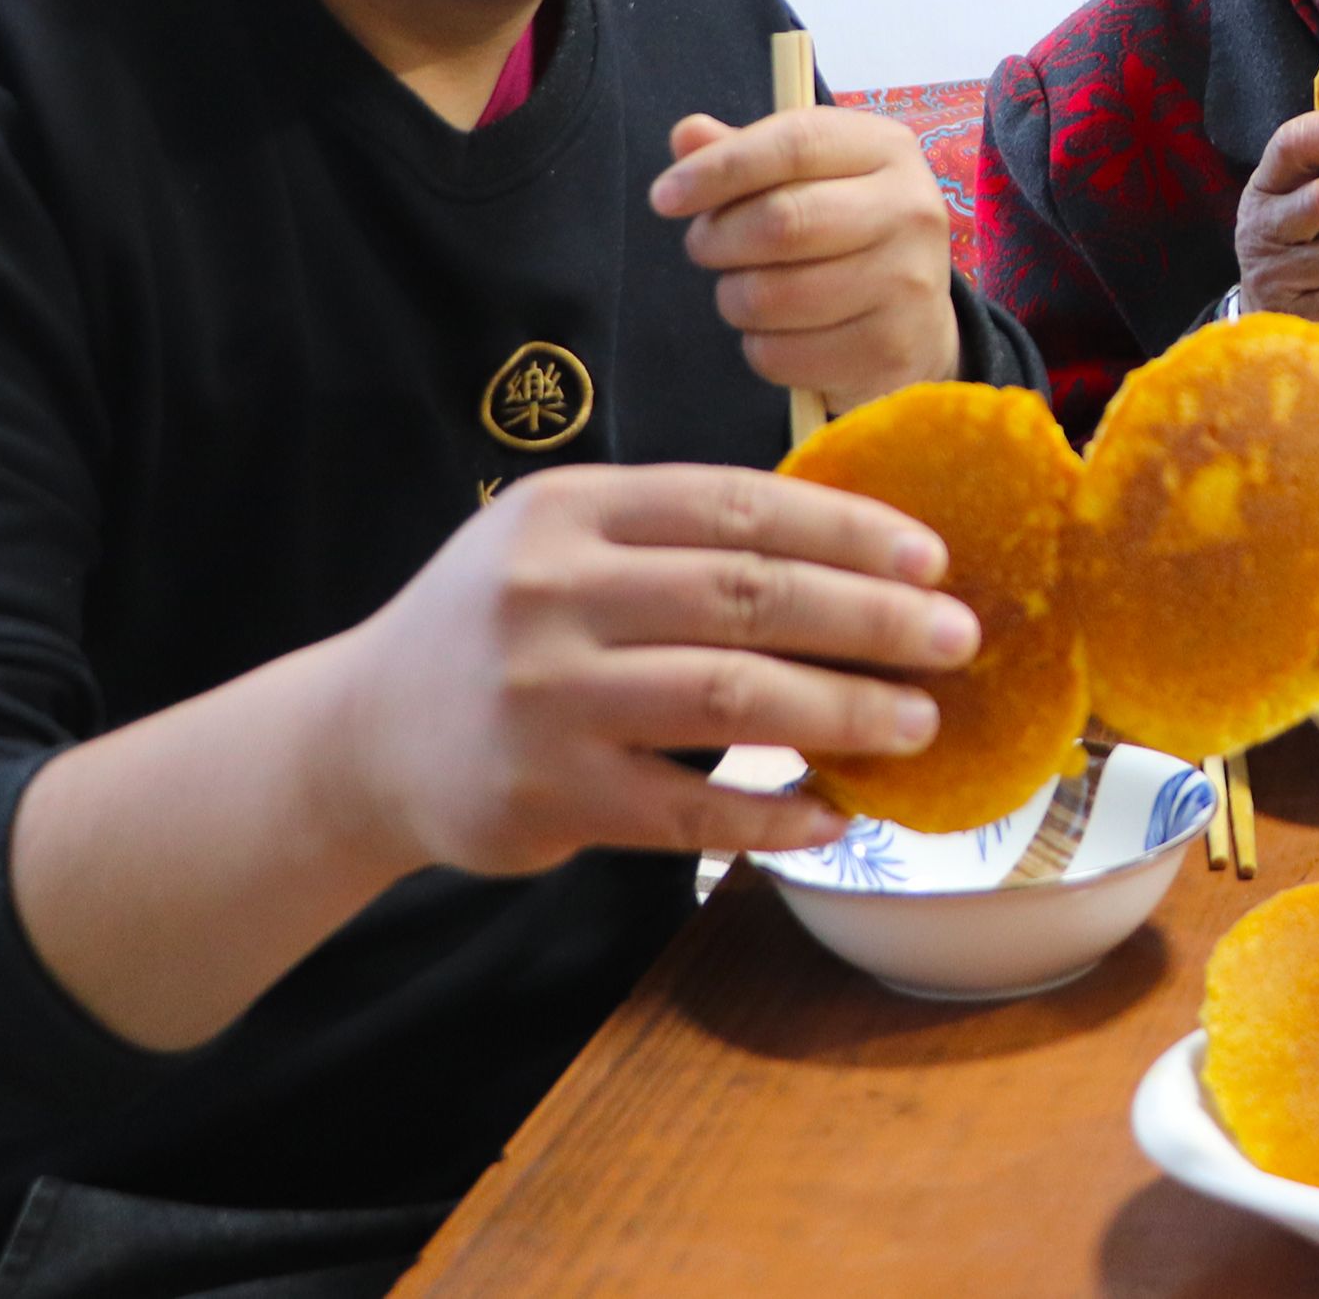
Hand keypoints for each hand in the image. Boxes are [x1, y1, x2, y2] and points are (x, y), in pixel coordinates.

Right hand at [331, 464, 978, 874]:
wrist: (361, 737)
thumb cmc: (502, 628)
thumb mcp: (563, 544)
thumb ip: (679, 537)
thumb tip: (854, 547)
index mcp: (572, 512)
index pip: (737, 506)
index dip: (847, 530)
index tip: (932, 558)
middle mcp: (553, 593)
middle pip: (749, 596)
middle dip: (871, 618)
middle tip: (957, 638)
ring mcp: (547, 697)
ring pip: (733, 696)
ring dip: (843, 710)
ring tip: (919, 722)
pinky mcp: (548, 794)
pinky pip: (690, 806)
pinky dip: (775, 812)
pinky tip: (836, 812)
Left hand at [655, 109, 960, 413]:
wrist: (917, 323)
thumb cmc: (846, 233)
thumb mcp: (809, 177)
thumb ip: (748, 153)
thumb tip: (688, 137)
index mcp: (887, 150)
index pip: (795, 145)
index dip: (719, 169)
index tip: (665, 196)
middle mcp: (910, 211)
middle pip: (781, 222)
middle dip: (718, 240)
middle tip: (705, 247)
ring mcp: (907, 285)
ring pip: (771, 296)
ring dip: (733, 298)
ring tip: (745, 291)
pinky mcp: (888, 351)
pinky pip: (780, 354)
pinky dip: (759, 346)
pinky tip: (779, 333)